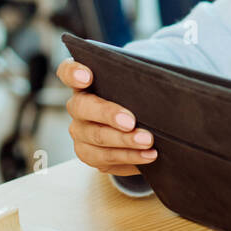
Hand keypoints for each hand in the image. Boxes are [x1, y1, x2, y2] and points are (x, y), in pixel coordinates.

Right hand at [57, 58, 157, 176]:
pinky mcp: (89, 154)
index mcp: (84, 82)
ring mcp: (80, 132)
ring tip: (147, 141)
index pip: (68, 72)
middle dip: (108, 114)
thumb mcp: (135, 85)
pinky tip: (148, 155)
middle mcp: (77, 107)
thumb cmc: (135, 97)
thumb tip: (162, 82)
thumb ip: (139, 79)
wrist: (135, 125)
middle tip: (130, 121)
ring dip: (124, 141)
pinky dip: (130, 157)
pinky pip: (107, 158)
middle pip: (83, 108)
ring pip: (97, 137)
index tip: (87, 77)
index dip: (74, 73)